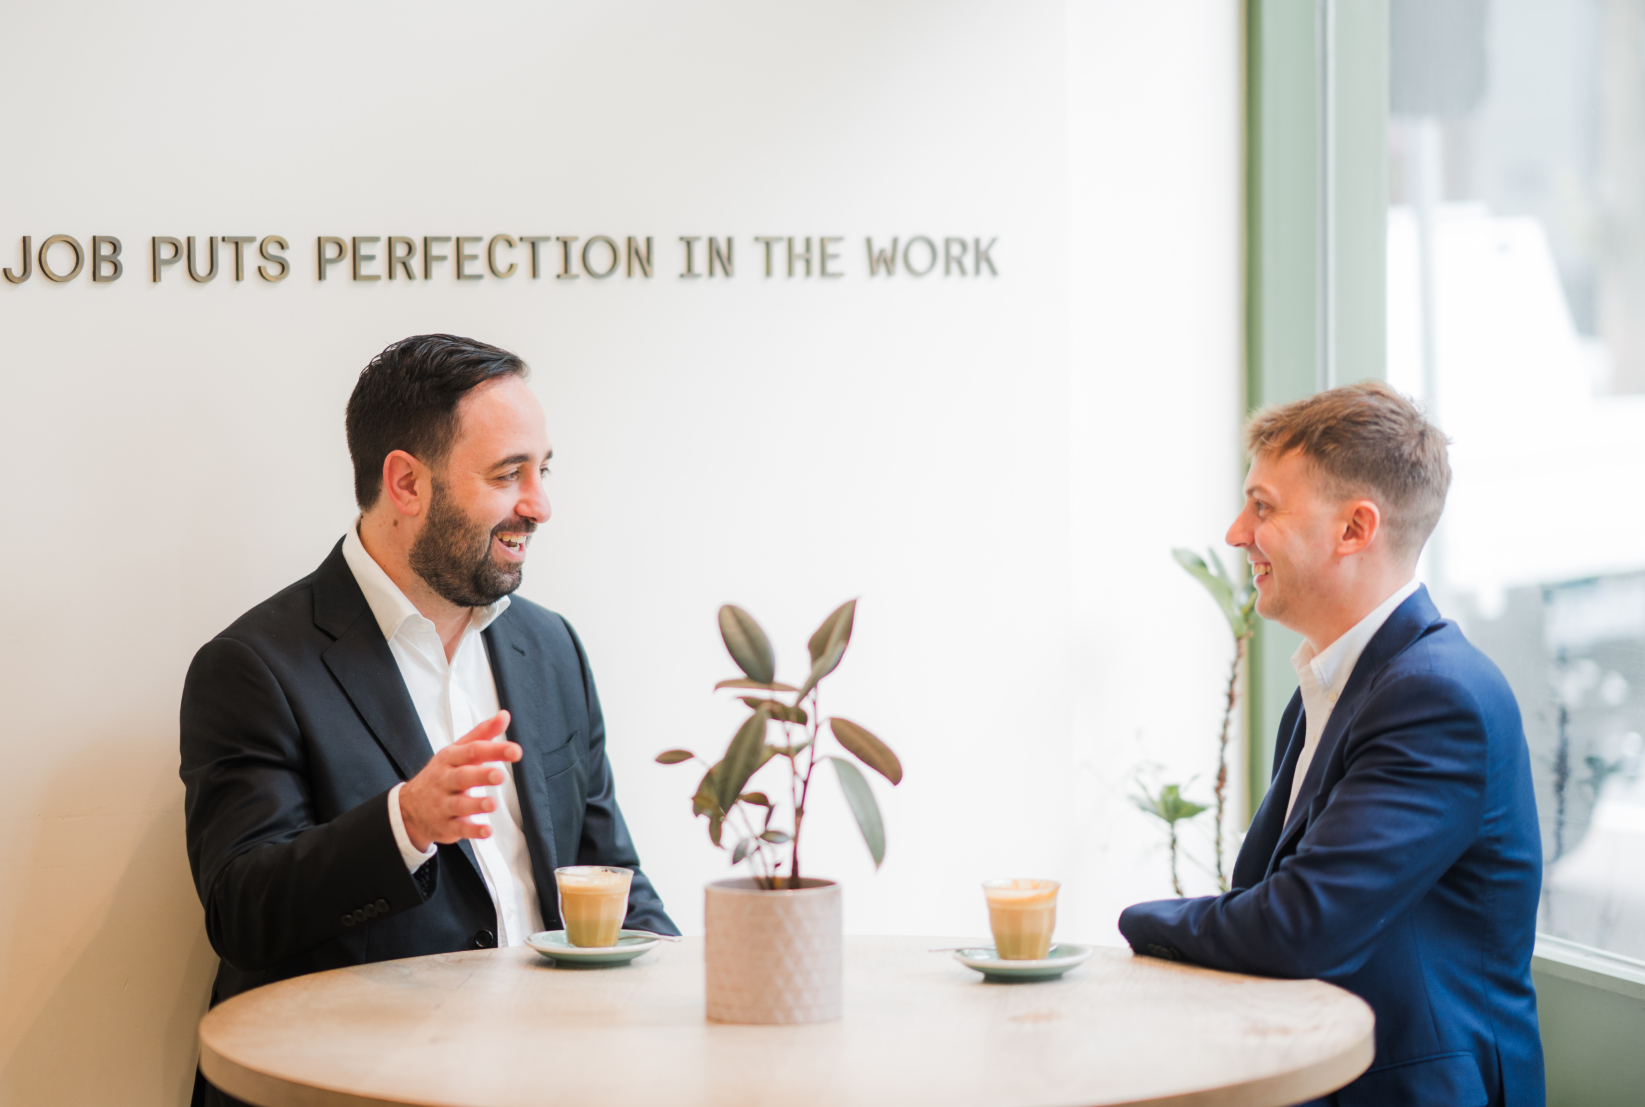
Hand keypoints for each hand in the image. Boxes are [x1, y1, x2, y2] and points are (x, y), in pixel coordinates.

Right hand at [398, 711, 520, 851]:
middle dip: (481, 776)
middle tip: (499, 775)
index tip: (516, 751)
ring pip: (460, 804)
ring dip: (477, 804)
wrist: (408, 807)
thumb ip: (482, 735)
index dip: (495, 750)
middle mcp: (445, 781)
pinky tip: (487, 831)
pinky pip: (459, 829)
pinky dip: (473, 831)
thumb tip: (504, 715)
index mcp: (450, 759)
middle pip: (463, 777)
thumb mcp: (457, 751)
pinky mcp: (446, 825)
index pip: (473, 751)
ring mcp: (443, 804)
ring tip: (492, 804)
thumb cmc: (441, 774)